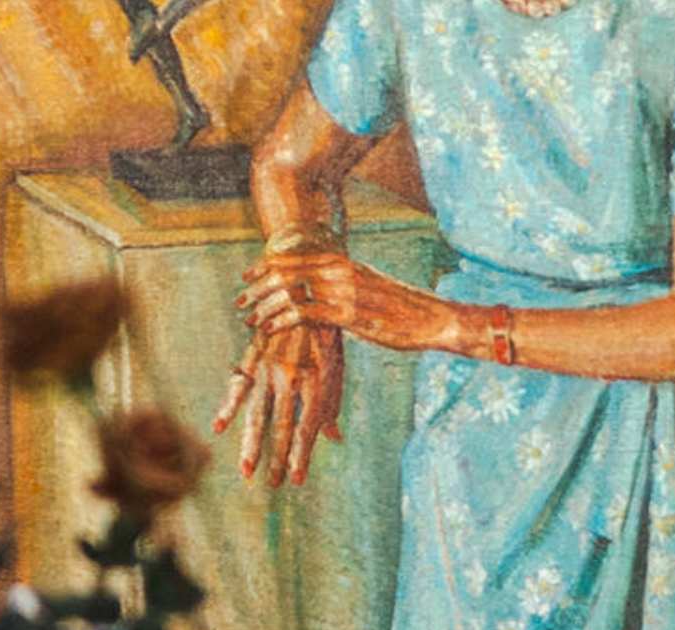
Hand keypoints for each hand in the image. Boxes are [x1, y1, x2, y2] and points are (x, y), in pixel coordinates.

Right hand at [211, 324, 344, 487]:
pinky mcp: (253, 355)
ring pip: (259, 414)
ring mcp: (271, 367)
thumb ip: (330, 407)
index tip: (295, 480)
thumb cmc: (323, 336)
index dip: (301, 456)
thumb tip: (334, 439)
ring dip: (252, 444)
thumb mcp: (334, 370)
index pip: (308, 428)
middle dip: (278, 459)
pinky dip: (228, 406)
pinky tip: (219, 427)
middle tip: (272, 485)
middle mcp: (293, 378)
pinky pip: (238, 385)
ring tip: (247, 471)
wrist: (305, 290)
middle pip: (284, 427)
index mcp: (317, 383)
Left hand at [237, 250, 452, 353]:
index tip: (247, 278)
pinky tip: (269, 330)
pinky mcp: (347, 314)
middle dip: (256, 286)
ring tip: (251, 320)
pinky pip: (302, 313)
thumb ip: (345, 284)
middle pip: (283, 270)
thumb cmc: (405, 309)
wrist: (433, 319)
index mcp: (343, 260)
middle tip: (241, 301)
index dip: (264, 265)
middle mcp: (339, 270)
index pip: (292, 255)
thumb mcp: (371, 287)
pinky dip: (280, 321)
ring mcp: (342, 291)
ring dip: (263, 306)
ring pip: (287, 291)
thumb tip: (326, 291)